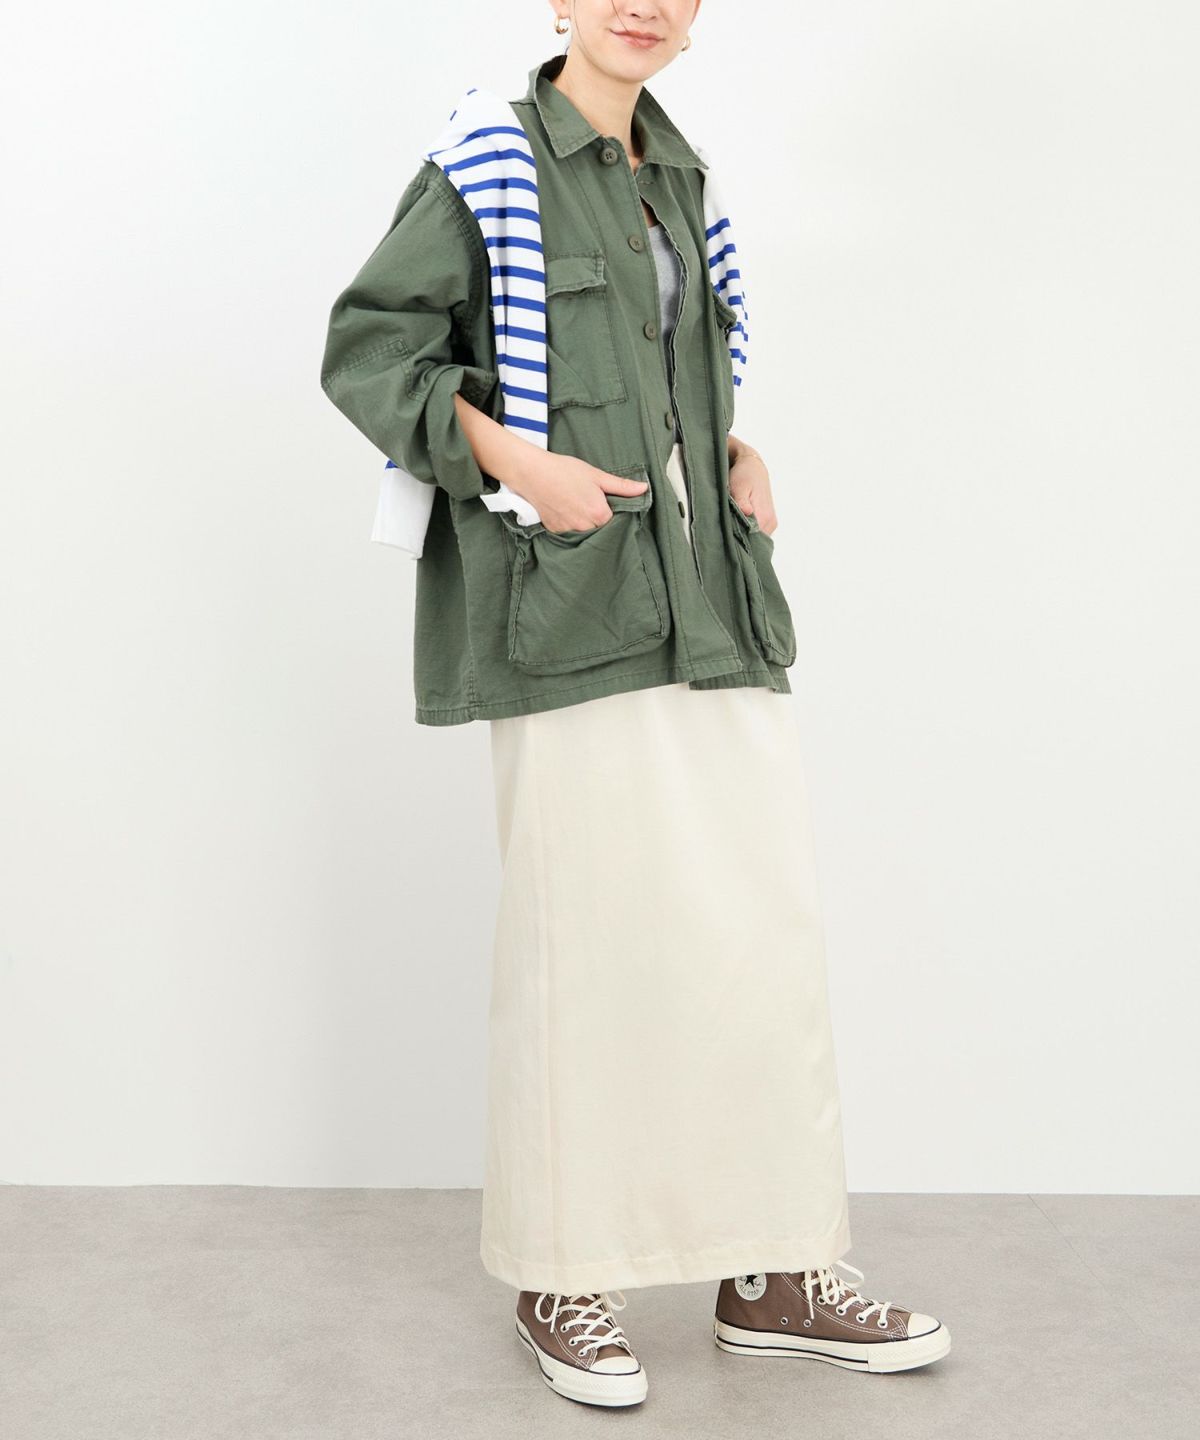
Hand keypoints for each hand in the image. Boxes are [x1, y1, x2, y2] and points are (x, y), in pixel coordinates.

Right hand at [510, 453, 649, 534]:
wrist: (532, 473)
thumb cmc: (564, 471)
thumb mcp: (596, 475)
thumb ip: (621, 486)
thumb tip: (644, 489)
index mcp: (599, 514)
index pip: (616, 523)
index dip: (614, 514)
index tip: (609, 505)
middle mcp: (585, 528)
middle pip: (601, 531)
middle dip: (599, 520)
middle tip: (590, 503)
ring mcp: (569, 532)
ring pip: (585, 534)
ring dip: (585, 525)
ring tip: (577, 506)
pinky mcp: (555, 532)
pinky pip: (569, 534)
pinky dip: (571, 525)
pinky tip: (566, 510)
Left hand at [728, 439, 777, 535]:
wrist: (752, 466)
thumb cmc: (744, 475)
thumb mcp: (739, 486)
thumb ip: (741, 502)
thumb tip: (746, 512)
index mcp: (765, 517)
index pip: (752, 541)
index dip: (738, 542)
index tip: (726, 539)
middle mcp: (770, 524)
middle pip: (754, 542)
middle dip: (740, 541)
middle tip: (724, 534)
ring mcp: (770, 524)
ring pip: (755, 539)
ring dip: (743, 536)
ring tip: (730, 528)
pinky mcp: (767, 522)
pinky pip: (756, 533)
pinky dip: (746, 531)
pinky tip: (736, 525)